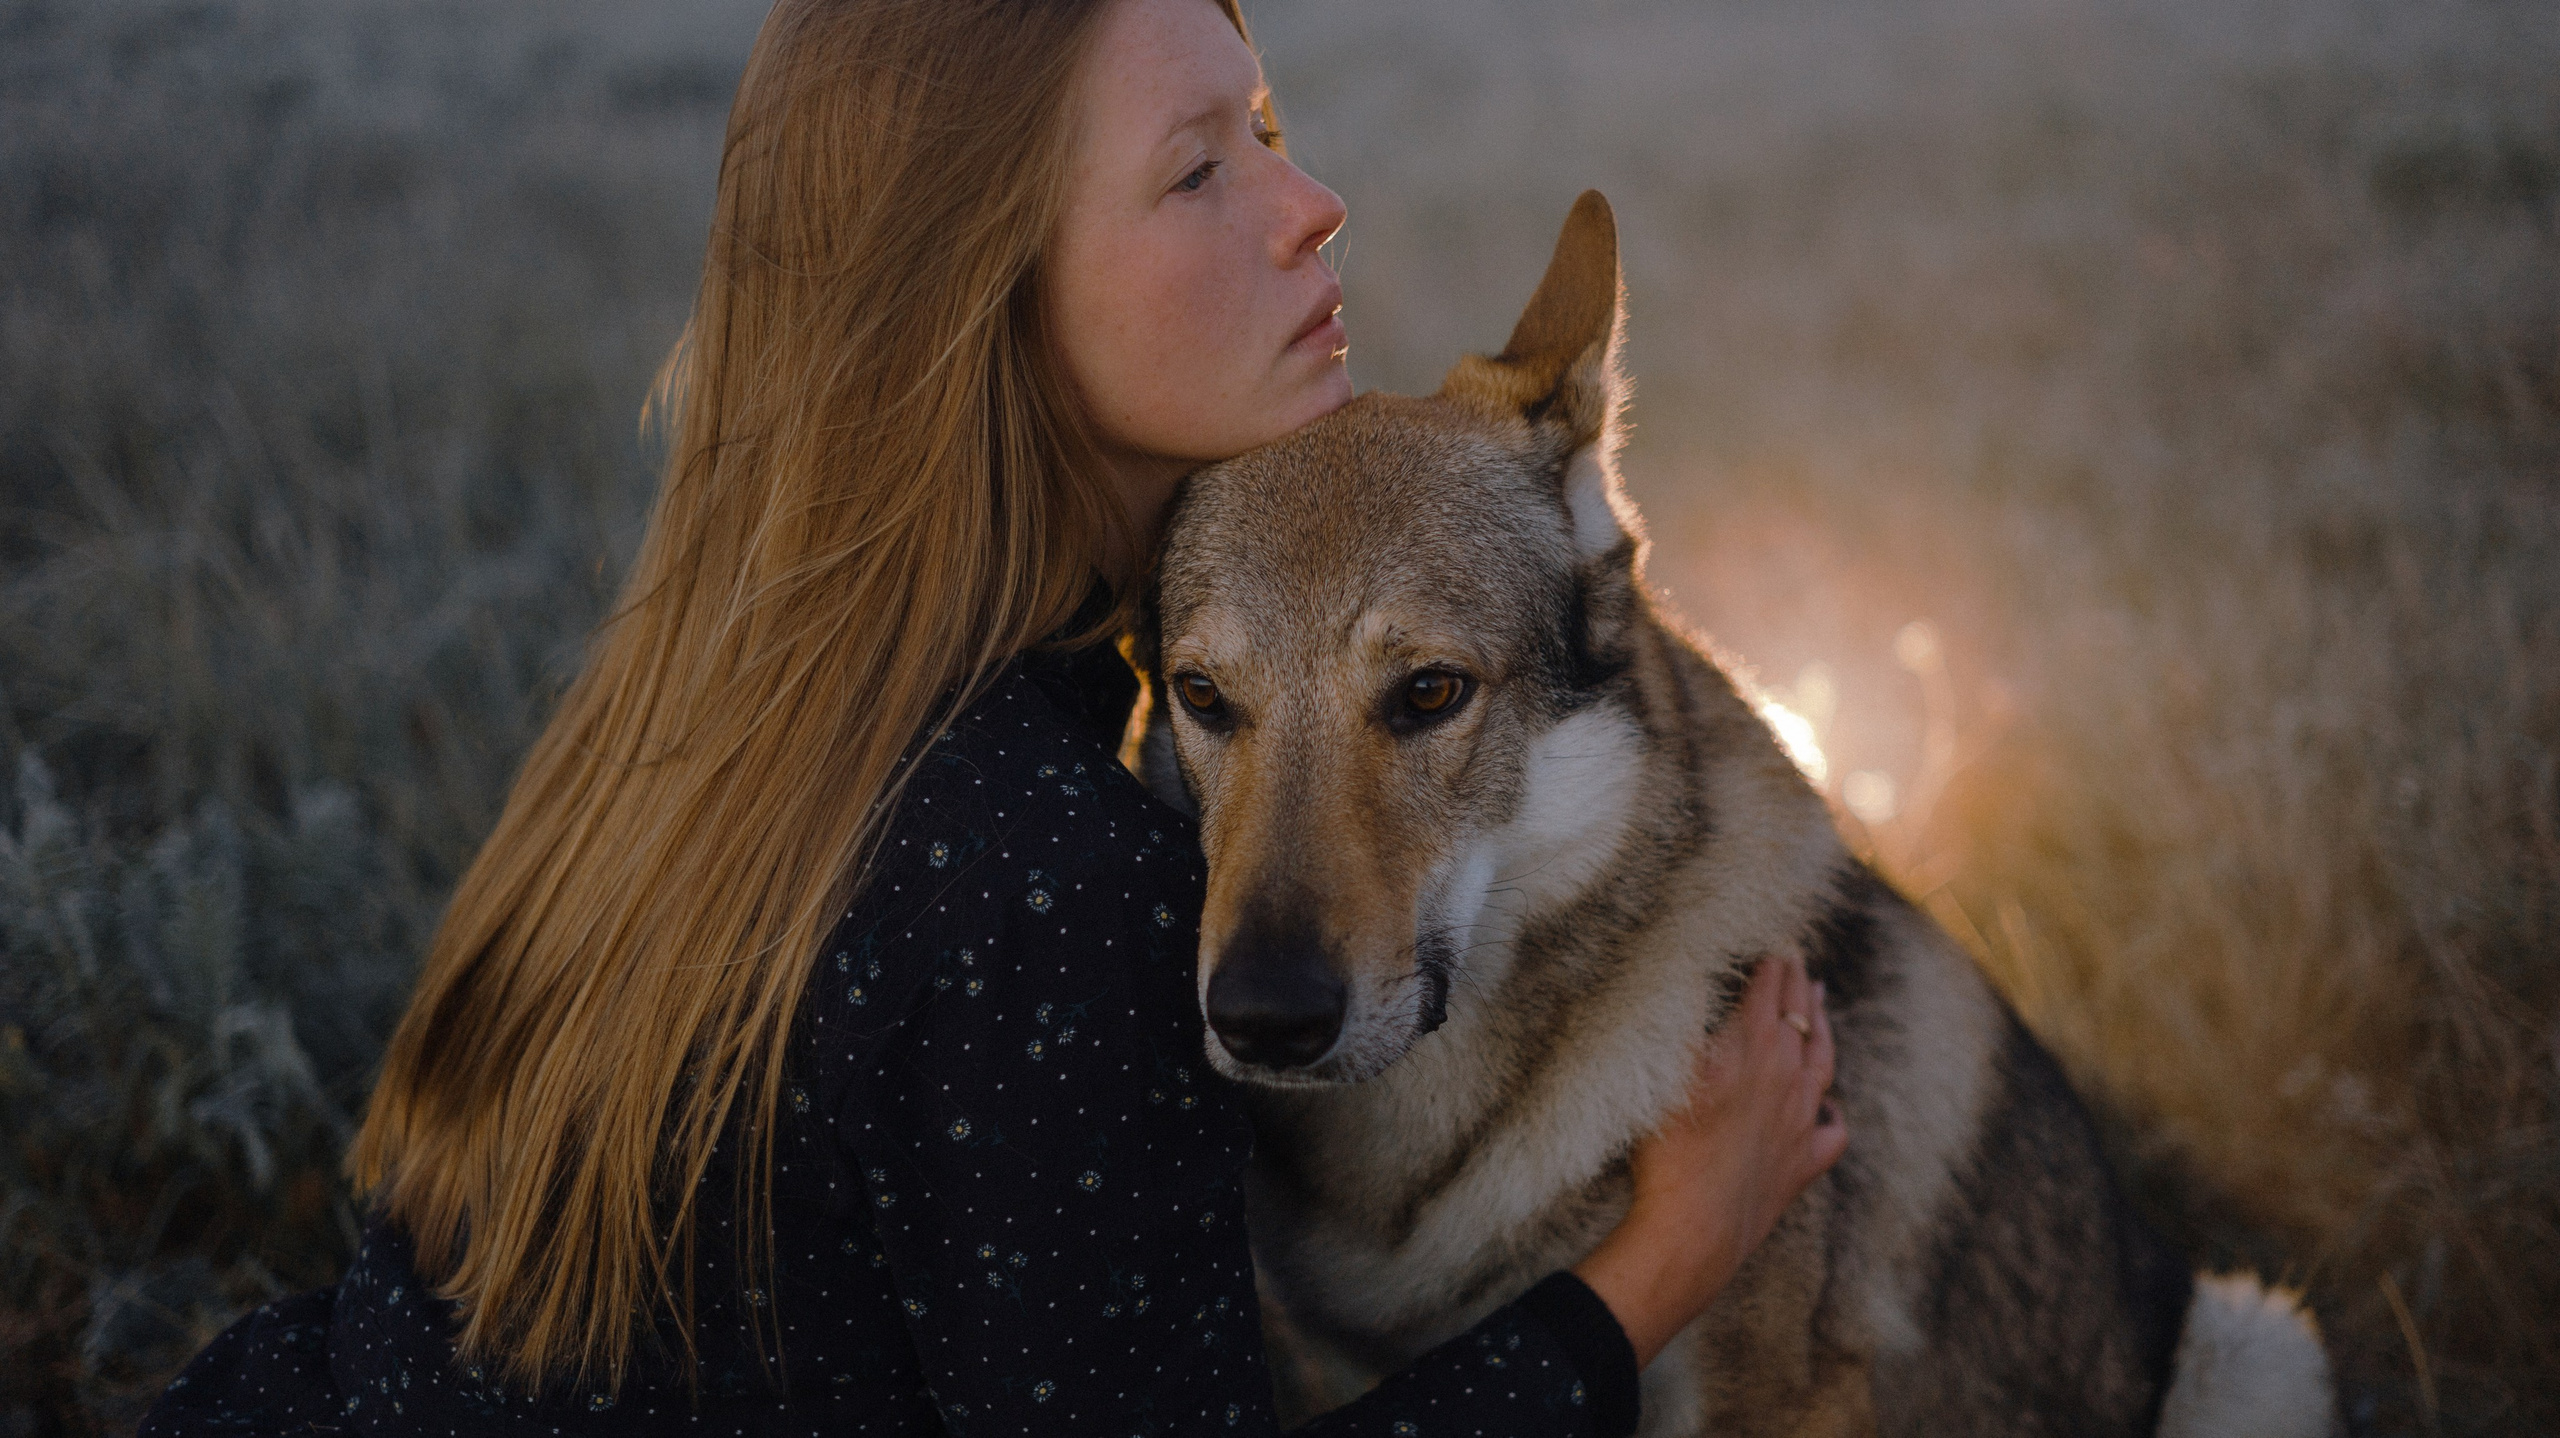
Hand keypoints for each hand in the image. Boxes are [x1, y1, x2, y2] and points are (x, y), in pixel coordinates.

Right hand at [1571, 956, 1846, 1366]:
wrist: (1695, 1227)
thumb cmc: (1669, 1147)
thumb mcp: (1664, 1067)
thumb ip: (1682, 1018)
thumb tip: (1691, 976)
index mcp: (1753, 1044)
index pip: (1768, 989)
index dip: (1770, 964)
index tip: (1773, 943)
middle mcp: (1787, 1076)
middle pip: (1800, 1017)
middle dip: (1797, 984)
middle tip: (1796, 960)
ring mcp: (1801, 1120)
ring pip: (1824, 1063)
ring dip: (1823, 1029)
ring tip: (1822, 1004)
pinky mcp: (1803, 1163)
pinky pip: (1831, 1130)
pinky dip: (1831, 1111)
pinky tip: (1827, 1105)